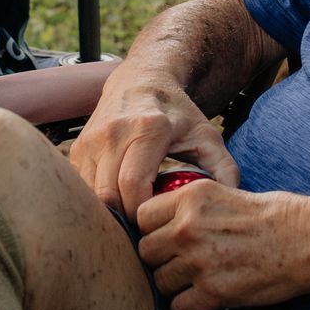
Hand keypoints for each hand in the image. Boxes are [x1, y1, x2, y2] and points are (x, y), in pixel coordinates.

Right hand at [69, 72, 238, 214]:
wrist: (141, 80)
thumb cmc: (176, 112)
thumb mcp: (206, 135)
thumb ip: (224, 168)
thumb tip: (231, 200)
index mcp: (148, 129)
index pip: (134, 186)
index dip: (143, 214)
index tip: (158, 223)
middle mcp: (113, 132)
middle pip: (109, 195)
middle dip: (125, 220)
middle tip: (145, 230)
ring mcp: (91, 139)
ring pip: (91, 194)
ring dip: (109, 214)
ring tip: (132, 220)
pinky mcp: (78, 148)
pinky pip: (83, 187)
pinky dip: (98, 203)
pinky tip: (118, 206)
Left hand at [135, 184, 309, 309]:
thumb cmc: (275, 215)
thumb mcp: (226, 192)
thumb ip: (191, 208)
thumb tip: (161, 225)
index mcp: (192, 196)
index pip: (142, 216)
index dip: (152, 230)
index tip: (166, 239)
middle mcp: (189, 226)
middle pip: (146, 251)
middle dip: (160, 261)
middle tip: (180, 265)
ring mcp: (200, 260)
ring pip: (160, 282)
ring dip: (174, 287)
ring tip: (195, 284)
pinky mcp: (215, 291)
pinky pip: (179, 309)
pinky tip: (203, 303)